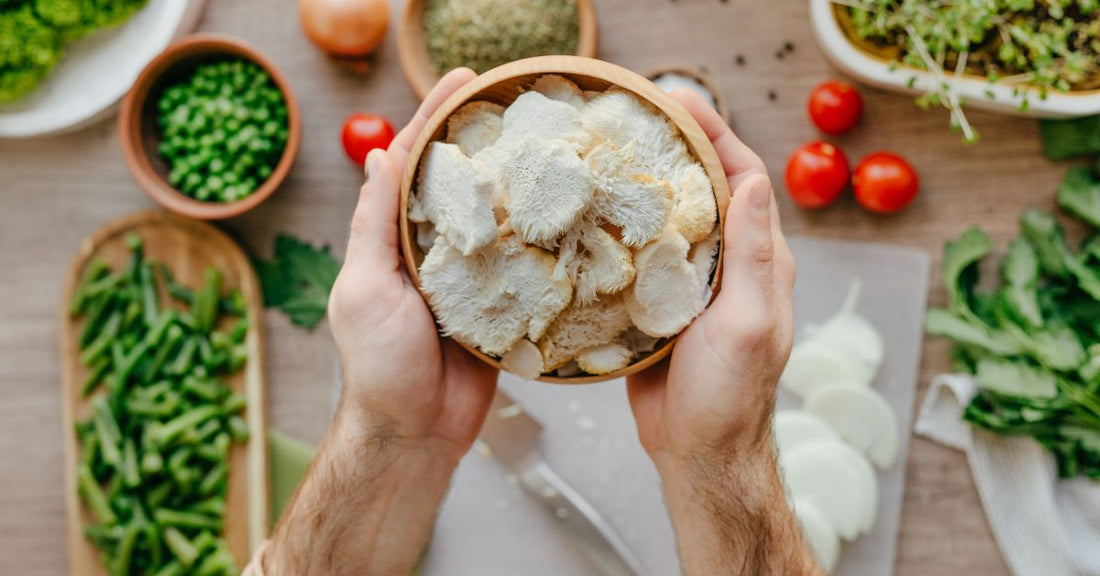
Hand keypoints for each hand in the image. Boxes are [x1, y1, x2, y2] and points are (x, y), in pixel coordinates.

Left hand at [265, 69, 498, 575]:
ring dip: (515, 184)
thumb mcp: (366, 285)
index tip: (465, 81)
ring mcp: (466, 277)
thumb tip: (376, 157)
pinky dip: (537, 237)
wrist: (416, 432)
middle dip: (482, 141)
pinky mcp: (499, 304)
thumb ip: (373, 223)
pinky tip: (561, 211)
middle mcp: (429, 251)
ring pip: (494, 218)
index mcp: (391, 239)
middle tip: (518, 105)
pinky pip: (520, 263)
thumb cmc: (380, 364)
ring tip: (548, 146)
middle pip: (459, 183)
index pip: (412, 165)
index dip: (434, 119)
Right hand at [628, 89, 794, 469]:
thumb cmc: (730, 396)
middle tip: (632, 114)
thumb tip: (755, 180)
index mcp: (762, 261)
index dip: (714, 132)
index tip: (677, 100)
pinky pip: (641, 255)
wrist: (697, 452)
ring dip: (644, 181)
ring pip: (670, 217)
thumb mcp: (750, 321)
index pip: (743, 177)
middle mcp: (730, 264)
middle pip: (704, 187)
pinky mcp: (659, 304)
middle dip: (674, 144)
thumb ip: (752, 254)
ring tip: (606, 151)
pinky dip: (621, 227)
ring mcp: (693, 283)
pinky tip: (591, 214)